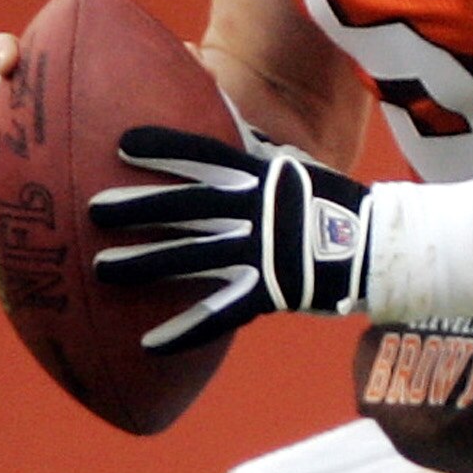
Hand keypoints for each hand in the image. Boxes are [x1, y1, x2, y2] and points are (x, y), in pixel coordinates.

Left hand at [90, 127, 371, 351]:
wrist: (379, 250)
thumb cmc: (334, 207)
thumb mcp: (296, 170)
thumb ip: (258, 154)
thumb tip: (232, 127)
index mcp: (261, 178)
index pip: (206, 155)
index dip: (165, 148)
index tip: (123, 144)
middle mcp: (256, 210)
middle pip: (187, 206)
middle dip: (139, 207)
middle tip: (94, 210)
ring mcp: (262, 252)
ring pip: (193, 256)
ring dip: (145, 263)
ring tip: (102, 269)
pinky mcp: (269, 293)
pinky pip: (219, 314)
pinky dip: (184, 331)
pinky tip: (148, 344)